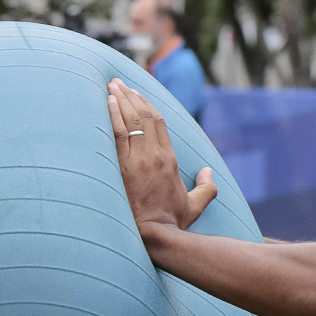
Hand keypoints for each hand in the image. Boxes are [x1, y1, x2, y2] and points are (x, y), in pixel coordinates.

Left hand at [108, 79, 215, 234]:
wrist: (154, 233)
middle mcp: (156, 155)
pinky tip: (107, 101)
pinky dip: (113, 115)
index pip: (160, 123)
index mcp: (171, 160)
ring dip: (120, 100)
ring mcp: (140, 160)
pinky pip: (119, 134)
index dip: (147, 105)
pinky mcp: (124, 167)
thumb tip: (209, 172)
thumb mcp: (196, 205)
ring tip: (111, 85)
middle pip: (144, 116)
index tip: (137, 94)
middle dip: (131, 96)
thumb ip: (207, 188)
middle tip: (119, 82)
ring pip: (131, 120)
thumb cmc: (173, 222)